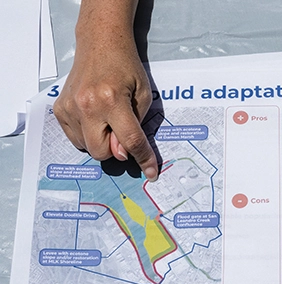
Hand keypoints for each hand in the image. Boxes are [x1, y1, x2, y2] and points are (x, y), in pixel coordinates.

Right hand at [53, 0, 158, 180]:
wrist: (100, 43)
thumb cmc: (126, 67)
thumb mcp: (143, 95)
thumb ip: (136, 126)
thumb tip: (123, 154)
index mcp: (112, 100)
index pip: (131, 141)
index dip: (144, 159)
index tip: (152, 172)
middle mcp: (87, 105)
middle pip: (102, 152)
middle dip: (116, 150)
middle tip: (122, 131)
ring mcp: (70, 107)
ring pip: (87, 148)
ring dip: (101, 141)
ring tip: (107, 119)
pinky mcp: (60, 109)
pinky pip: (75, 139)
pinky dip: (88, 136)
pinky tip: (95, 119)